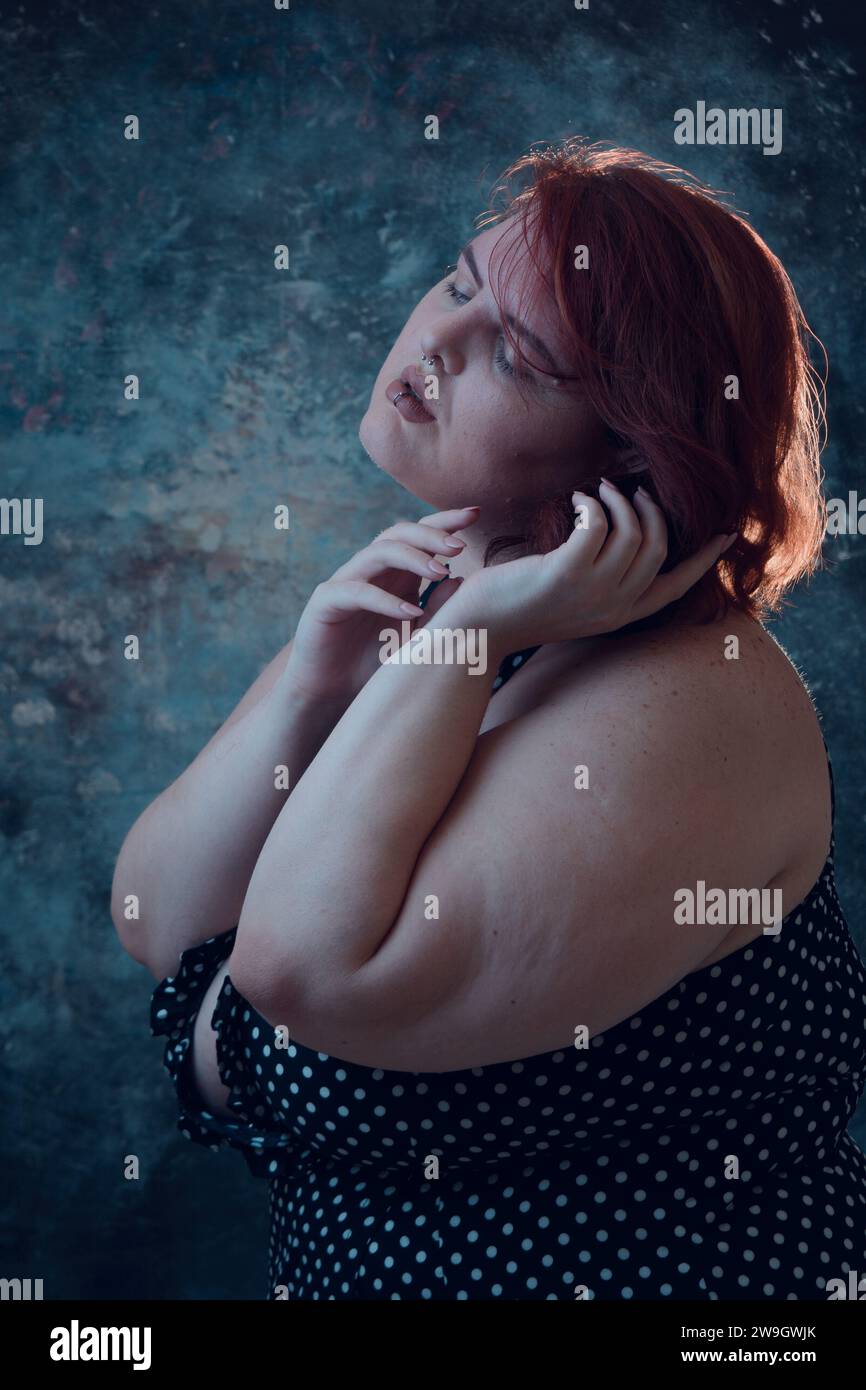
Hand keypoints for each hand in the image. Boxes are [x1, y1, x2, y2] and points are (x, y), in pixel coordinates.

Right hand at [283, 506, 480, 700]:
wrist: (332, 694)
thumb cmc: (375, 664)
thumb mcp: (417, 638)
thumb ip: (438, 610)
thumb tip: (462, 579)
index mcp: (395, 574)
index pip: (420, 535)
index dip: (445, 521)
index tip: (476, 514)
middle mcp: (371, 571)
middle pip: (399, 533)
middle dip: (431, 534)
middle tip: (459, 547)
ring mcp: (346, 582)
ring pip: (378, 552)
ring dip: (412, 558)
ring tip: (440, 573)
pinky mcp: (326, 602)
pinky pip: (356, 591)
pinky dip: (385, 600)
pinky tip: (410, 613)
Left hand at [451, 482, 735, 652]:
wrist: (481, 628)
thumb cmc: (522, 608)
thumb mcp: (574, 601)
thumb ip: (603, 580)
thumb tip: (624, 540)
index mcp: (622, 615)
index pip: (678, 586)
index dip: (705, 558)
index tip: (726, 533)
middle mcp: (615, 606)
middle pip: (659, 547)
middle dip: (652, 511)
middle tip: (630, 491)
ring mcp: (593, 591)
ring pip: (633, 532)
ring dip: (620, 501)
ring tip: (600, 490)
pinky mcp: (566, 573)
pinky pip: (597, 525)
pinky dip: (592, 504)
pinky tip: (576, 501)